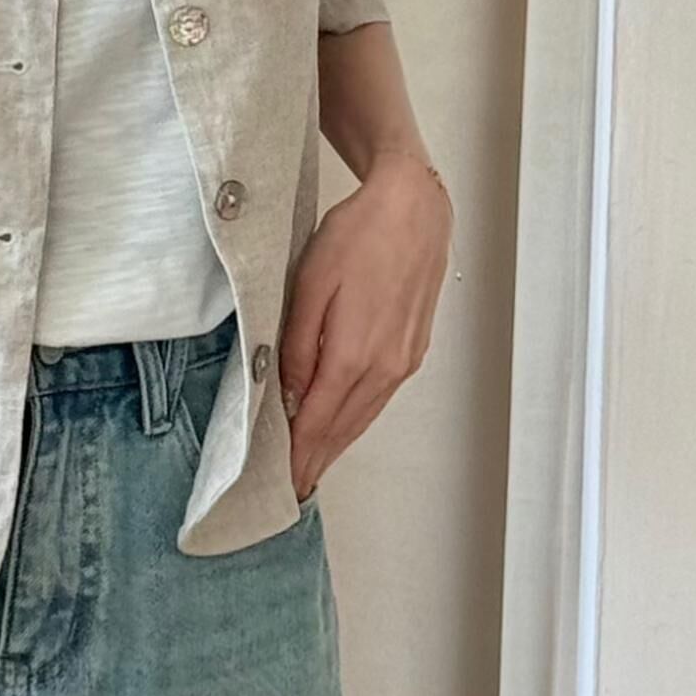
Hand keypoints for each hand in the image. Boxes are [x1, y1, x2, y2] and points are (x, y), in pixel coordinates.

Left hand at [277, 148, 451, 495]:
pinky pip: (379, 399)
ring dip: (336, 446)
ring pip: (363, 418)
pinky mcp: (413, 351)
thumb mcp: (308, 285)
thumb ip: (296, 346)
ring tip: (312, 469)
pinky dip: (356, 420)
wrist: (414, 207)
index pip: (317, 423)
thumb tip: (286, 392)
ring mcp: (403, 361)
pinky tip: (341, 427)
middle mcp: (384, 366)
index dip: (297, 458)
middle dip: (315, 461)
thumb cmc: (359, 235)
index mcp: (353, 354)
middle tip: (291, 488)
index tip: (281, 484)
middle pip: (342, 429)